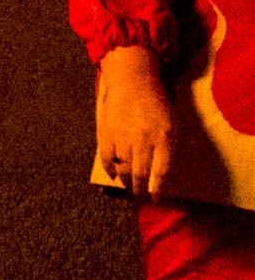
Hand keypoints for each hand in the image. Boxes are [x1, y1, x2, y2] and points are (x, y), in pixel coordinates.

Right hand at [100, 45, 188, 195]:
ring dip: (125, 181)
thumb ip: (169, 148)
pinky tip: (112, 174)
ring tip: (127, 187)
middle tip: (139, 197)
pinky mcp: (106, 132)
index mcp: (164, 137)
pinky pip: (106, 158)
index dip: (158, 188)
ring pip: (123, 168)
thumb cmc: (156, 103)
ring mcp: (123, 136)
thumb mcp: (172, 124)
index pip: (162, 171)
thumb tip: (162, 173)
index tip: (155, 198)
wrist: (132, 81)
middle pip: (141, 173)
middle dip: (140, 190)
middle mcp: (143, 139)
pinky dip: (109, 169)